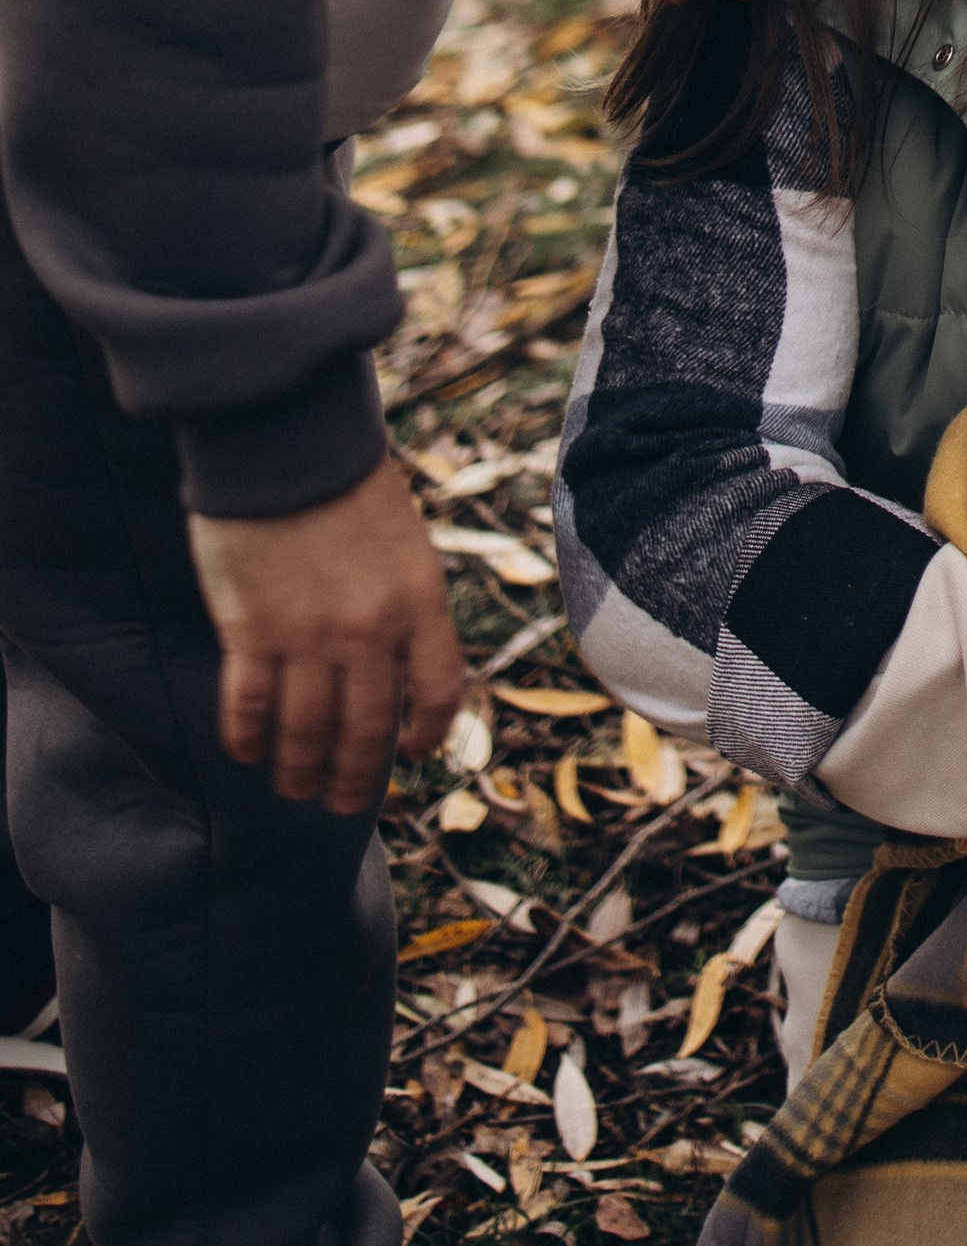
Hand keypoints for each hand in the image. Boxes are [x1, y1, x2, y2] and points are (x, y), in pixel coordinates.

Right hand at [188, 456, 468, 816]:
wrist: (286, 441)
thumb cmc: (348, 482)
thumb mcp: (405, 541)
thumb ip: (407, 602)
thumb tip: (402, 665)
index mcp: (420, 601)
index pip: (438, 692)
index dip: (428, 734)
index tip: (412, 755)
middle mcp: (369, 630)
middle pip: (368, 730)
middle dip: (357, 779)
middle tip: (343, 803)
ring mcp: (307, 636)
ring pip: (307, 732)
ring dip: (302, 770)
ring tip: (296, 788)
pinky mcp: (250, 632)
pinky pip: (250, 706)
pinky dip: (248, 737)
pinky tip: (248, 752)